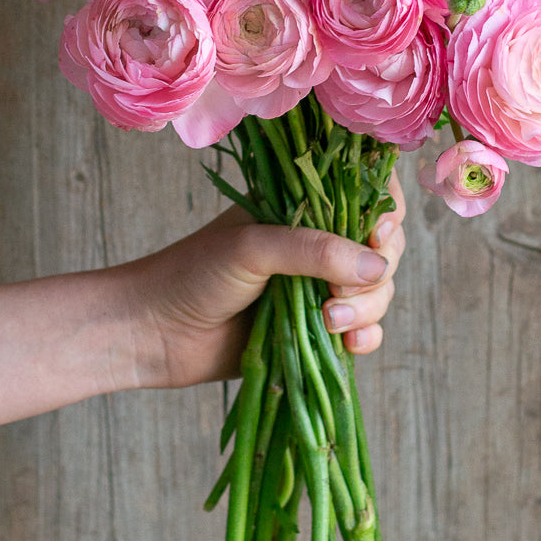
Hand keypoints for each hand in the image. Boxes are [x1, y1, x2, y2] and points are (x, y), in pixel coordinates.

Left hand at [118, 173, 406, 389]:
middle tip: (338, 294)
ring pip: (378, 292)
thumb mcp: (253, 248)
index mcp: (304, 207)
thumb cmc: (194, 274)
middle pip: (383, 248)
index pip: (366, 195)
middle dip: (376, 272)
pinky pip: (364, 331)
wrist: (154, 333)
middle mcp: (318, 244)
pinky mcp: (316, 330)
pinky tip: (349, 345)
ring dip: (367, 309)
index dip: (385, 213)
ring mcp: (319, 288)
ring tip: (329, 323)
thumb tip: (377, 266)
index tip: (377, 235)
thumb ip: (314, 251)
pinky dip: (366, 338)